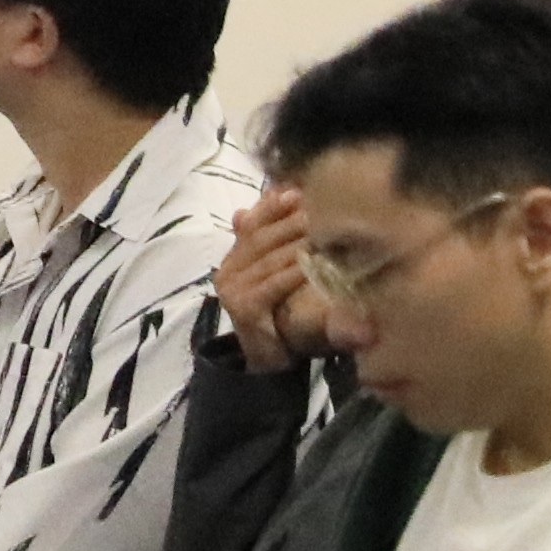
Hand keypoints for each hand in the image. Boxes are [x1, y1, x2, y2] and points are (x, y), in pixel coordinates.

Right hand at [214, 183, 329, 375]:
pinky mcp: (244, 307)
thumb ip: (273, 245)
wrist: (267, 358)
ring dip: (298, 242)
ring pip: (270, 258)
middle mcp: (227, 269)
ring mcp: (232, 289)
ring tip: (323, 229)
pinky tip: (313, 263)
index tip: (299, 191)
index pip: (252, 222)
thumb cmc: (278, 313)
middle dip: (291, 220)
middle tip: (320, 207)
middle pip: (261, 236)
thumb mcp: (277, 275)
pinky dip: (295, 271)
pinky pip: (274, 283)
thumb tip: (274, 204)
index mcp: (233, 257)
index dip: (273, 206)